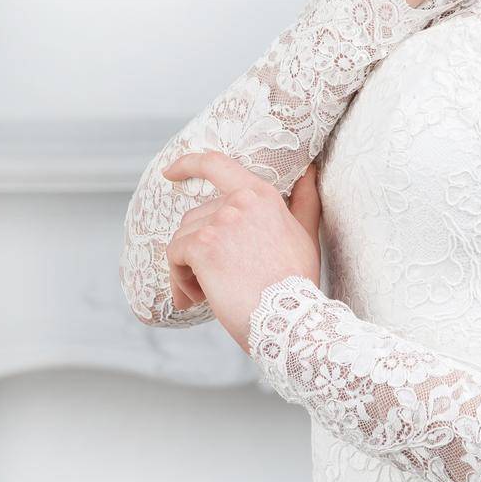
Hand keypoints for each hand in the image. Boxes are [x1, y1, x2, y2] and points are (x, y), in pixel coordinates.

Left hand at [159, 153, 322, 352]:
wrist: (290, 317)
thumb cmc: (297, 281)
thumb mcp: (306, 233)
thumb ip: (304, 200)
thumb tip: (310, 171)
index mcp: (261, 194)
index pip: (216, 164)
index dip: (188, 164)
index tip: (170, 172)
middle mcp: (238, 201)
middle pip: (195, 218)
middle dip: (197, 251)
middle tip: (211, 284)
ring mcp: (219, 222)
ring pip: (183, 240)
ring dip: (188, 269)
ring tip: (205, 294)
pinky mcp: (202, 246)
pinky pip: (175, 256)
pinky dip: (179, 279)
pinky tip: (196, 298)